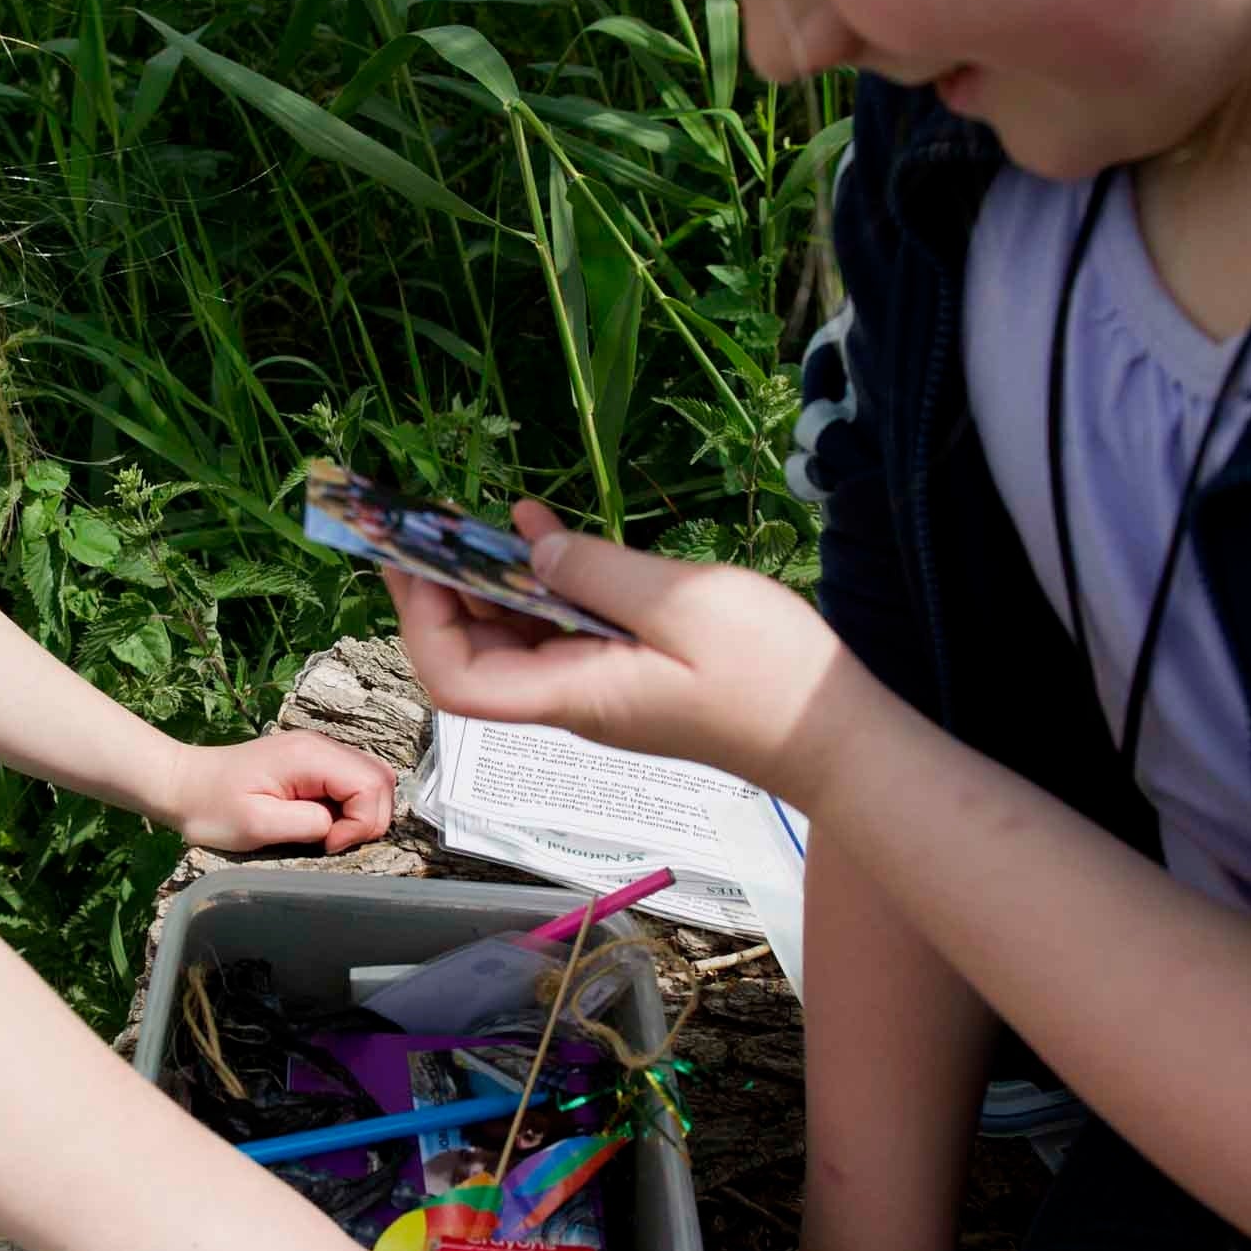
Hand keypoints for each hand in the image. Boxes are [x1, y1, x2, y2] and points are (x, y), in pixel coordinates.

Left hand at [162, 729, 397, 852]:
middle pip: (380, 778)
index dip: (361, 822)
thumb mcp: (256, 824)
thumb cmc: (212, 807)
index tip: (328, 845)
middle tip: (332, 844)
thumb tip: (336, 827)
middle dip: (369, 818)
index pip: (370, 784)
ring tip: (330, 836)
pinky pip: (350, 781)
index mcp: (309, 757)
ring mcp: (318, 752)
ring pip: (371, 778)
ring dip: (362, 813)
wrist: (182, 785)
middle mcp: (321, 746)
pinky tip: (323, 824)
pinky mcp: (311, 764)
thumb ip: (306, 823)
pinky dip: (349, 807)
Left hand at [381, 500, 864, 798]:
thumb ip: (597, 573)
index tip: (416, 559)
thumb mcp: (682, 605)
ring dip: (484, 580)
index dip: (423, 624)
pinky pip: (559, 623)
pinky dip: (537, 578)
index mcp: (573, 691)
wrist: (833, 732)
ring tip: (461, 517)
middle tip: (421, 523)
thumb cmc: (767, 674)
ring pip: (513, 635)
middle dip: (439, 592)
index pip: (459, 681)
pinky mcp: (625, 667)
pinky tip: (530, 526)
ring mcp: (597, 682)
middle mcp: (572, 694)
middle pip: (473, 655)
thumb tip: (529, 547)